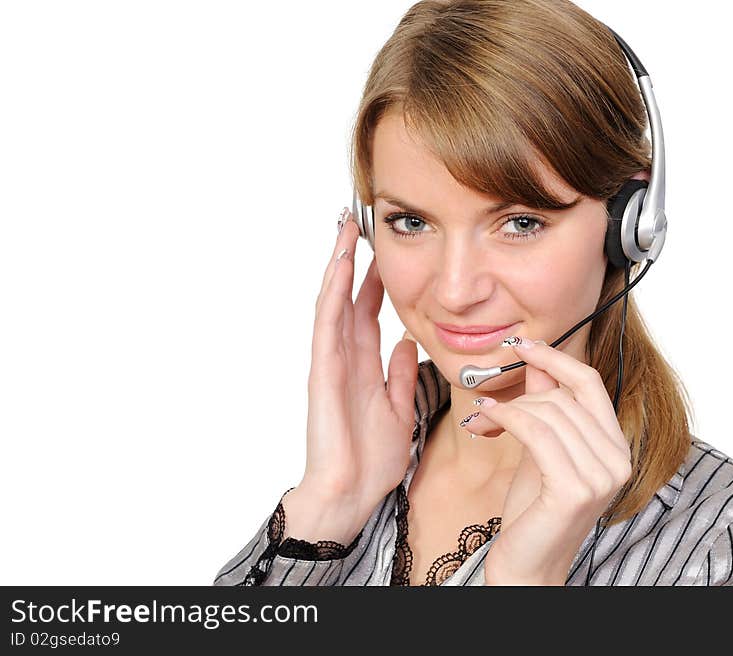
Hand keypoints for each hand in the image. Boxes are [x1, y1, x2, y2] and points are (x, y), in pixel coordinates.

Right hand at [300, 209, 419, 524]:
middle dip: (353, 260)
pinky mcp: (323, 372)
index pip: (369, 312)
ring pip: (333, 303)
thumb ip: (400, 375)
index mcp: (364, 365)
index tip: (385, 251)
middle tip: (359, 222)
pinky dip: (332, 296)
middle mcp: (345, 357)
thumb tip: (408, 342)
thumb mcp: (399, 408)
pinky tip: (338, 269)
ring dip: (338, 265)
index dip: (376, 281)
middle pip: (348, 298)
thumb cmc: (370, 459)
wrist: (350, 494)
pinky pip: (327, 326)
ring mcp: (331, 362)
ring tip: (345, 229)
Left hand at [461, 338, 631, 585]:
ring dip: (507, 408)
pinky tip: (486, 420)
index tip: (525, 344)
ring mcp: (601, 476)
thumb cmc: (532, 513)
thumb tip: (539, 367)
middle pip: (564, 397)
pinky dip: (506, 417)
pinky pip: (536, 432)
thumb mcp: (539, 451)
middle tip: (486, 403)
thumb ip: (545, 410)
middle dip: (520, 393)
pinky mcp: (574, 489)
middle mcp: (617, 461)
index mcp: (614, 448)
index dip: (557, 358)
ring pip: (548, 412)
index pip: (591, 384)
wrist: (527, 567)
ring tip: (482, 417)